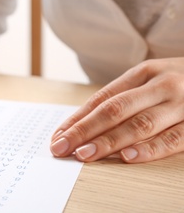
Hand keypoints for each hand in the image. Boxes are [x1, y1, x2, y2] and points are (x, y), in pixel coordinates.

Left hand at [50, 58, 183, 162]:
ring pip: (139, 124)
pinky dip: (151, 149)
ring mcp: (182, 103)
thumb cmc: (180, 80)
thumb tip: (82, 123)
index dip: (78, 119)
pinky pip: (174, 139)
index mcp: (143, 72)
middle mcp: (161, 85)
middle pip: (114, 110)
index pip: (102, 98)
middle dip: (84, 131)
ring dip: (109, 142)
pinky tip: (128, 157)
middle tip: (62, 148)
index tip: (58, 136)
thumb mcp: (151, 79)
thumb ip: (122, 97)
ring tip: (85, 155)